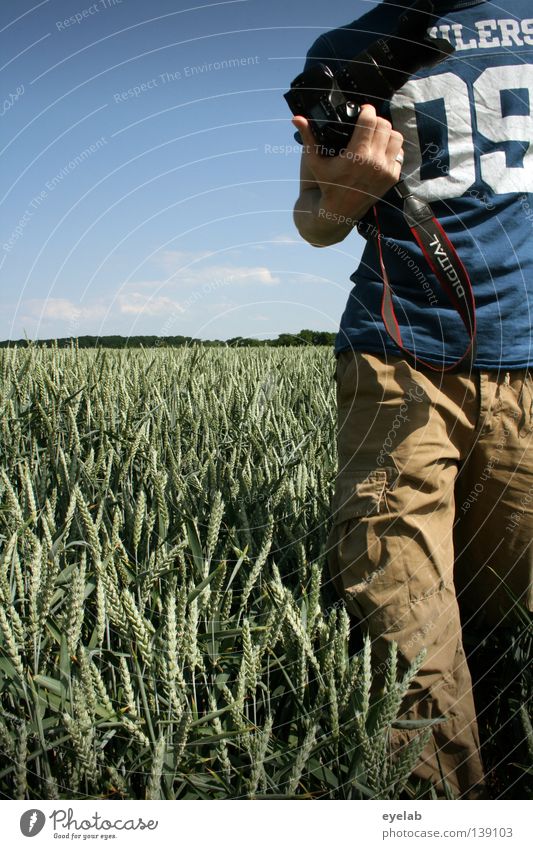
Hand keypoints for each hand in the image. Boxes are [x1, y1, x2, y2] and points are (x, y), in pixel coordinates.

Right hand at [292, 105, 403, 219]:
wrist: (338, 212)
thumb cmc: (326, 185)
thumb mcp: (315, 162)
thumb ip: (308, 137)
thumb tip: (296, 118)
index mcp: (357, 155)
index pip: (370, 120)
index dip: (367, 110)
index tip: (362, 110)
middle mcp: (374, 162)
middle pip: (384, 125)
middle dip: (376, 120)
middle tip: (368, 122)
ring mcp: (385, 170)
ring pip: (396, 137)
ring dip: (387, 133)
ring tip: (376, 134)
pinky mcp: (392, 178)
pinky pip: (399, 154)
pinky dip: (392, 149)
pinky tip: (381, 149)